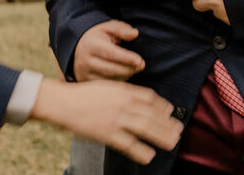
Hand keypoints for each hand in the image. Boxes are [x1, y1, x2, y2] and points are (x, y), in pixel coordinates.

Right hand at [30, 77, 181, 164]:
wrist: (64, 103)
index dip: (161, 106)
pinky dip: (140, 151)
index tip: (170, 111)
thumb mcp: (107, 86)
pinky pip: (128, 144)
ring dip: (161, 136)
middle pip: (152, 114)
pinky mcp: (107, 134)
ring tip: (173, 142)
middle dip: (167, 123)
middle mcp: (124, 104)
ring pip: (145, 128)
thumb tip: (141, 99)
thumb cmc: (84, 94)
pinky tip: (150, 156)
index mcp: (123, 91)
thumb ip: (124, 92)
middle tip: (179, 130)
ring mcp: (116, 119)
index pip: (149, 98)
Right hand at [73, 20, 145, 81]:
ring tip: (134, 69)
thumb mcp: (108, 28)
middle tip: (141, 66)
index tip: (140, 61)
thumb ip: (122, 30)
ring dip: (125, 75)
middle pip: (111, 69)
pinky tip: (125, 74)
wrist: (77, 47)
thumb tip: (135, 34)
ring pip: (109, 79)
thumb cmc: (97, 37)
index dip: (127, 58)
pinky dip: (117, 81)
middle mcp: (86, 61)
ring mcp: (84, 73)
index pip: (111, 53)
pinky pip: (105, 85)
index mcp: (91, 45)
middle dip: (129, 69)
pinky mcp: (86, 82)